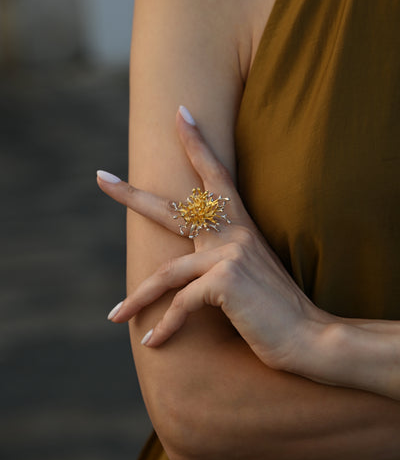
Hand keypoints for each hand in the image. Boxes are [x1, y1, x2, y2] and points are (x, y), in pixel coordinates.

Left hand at [97, 106, 331, 372]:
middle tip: (101, 178)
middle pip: (172, 209)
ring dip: (136, 299)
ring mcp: (228, 253)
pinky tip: (153, 343)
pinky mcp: (224, 281)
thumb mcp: (248, 273)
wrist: (310, 335)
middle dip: (132, 195)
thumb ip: (221, 260)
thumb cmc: (277, 307)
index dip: (197, 144)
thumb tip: (186, 268)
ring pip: (165, 273)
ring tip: (113, 316)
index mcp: (239, 226)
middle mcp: (232, 233)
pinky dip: (165, 327)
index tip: (180, 115)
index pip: (214, 174)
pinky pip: (181, 303)